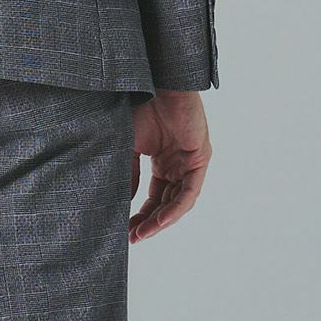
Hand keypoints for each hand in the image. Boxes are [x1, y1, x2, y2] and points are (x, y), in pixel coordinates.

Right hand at [128, 89, 211, 243]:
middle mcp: (178, 165)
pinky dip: (175, 208)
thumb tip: (120, 202)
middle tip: (132, 238)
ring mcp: (190, 162)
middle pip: (166, 203)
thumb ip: (127, 173)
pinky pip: (189, 192)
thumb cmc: (140, 106)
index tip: (125, 230)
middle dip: (149, 222)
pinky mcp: (200, 159)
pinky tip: (160, 221)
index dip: (141, 215)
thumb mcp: (128, 145)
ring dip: (160, 220)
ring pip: (178, 202)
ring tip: (142, 234)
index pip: (154, 196)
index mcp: (163, 161)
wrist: (155, 82)